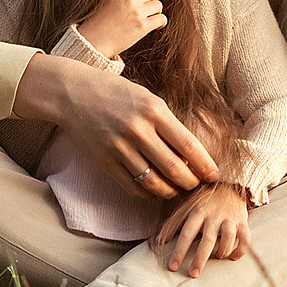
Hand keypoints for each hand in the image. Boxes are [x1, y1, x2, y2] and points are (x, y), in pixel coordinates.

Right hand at [13, 53, 219, 197]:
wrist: (73, 93)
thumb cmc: (115, 93)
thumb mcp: (147, 98)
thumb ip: (167, 122)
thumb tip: (191, 152)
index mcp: (154, 111)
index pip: (189, 146)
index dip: (205, 165)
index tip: (213, 175)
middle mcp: (138, 130)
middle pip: (175, 169)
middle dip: (191, 183)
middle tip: (196, 185)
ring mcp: (120, 147)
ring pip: (154, 183)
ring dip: (170, 191)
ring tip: (176, 189)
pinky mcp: (105, 161)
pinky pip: (132, 187)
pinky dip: (147, 193)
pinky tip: (154, 190)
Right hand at [76, 0, 166, 59]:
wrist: (94, 43)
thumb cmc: (99, 22)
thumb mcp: (106, 0)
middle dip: (148, 1)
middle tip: (138, 11)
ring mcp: (136, 12)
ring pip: (158, 5)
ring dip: (154, 12)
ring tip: (143, 19)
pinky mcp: (143, 26)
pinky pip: (161, 18)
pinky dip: (160, 22)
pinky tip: (154, 26)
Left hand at [155, 182, 249, 277]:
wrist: (229, 184)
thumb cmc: (204, 200)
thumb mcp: (186, 207)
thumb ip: (173, 223)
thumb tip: (159, 241)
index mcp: (198, 212)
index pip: (187, 234)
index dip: (179, 251)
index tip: (173, 267)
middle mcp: (214, 216)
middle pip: (208, 239)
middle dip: (200, 258)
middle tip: (193, 274)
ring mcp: (230, 219)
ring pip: (228, 237)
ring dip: (222, 251)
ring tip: (216, 259)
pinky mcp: (242, 221)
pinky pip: (246, 237)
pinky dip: (241, 249)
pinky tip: (234, 257)